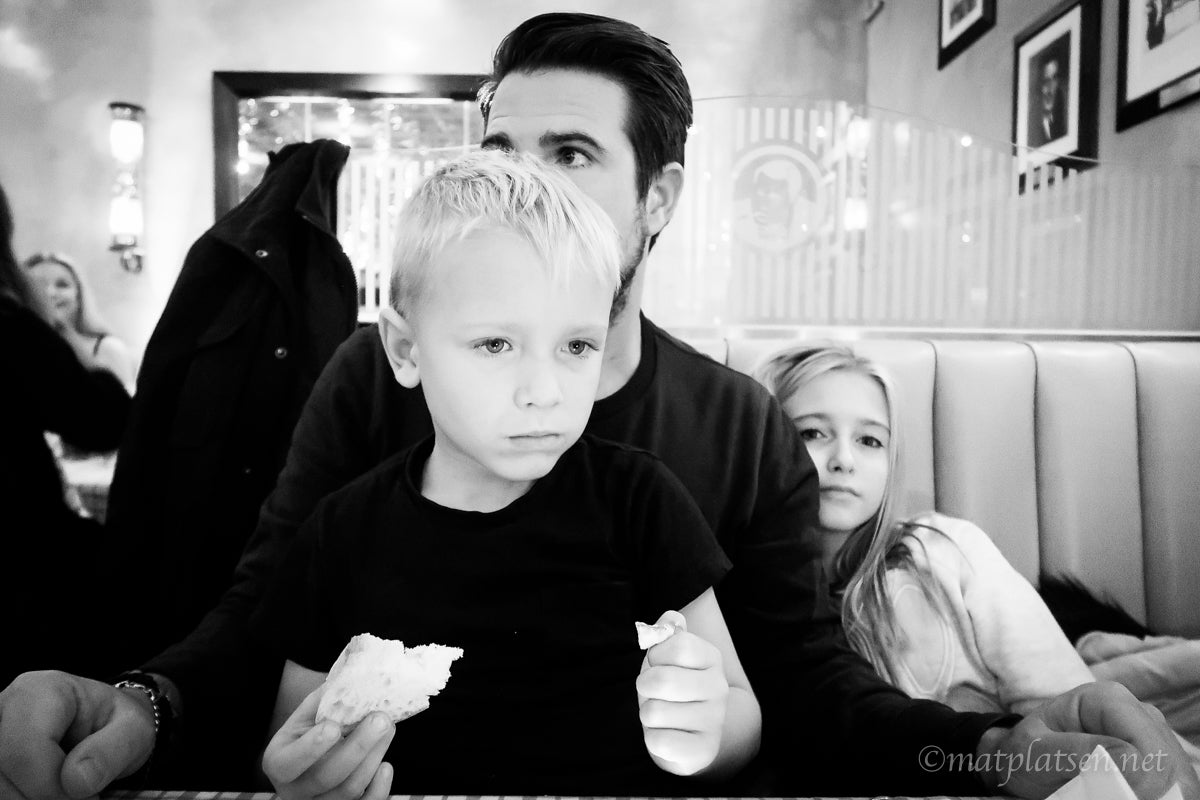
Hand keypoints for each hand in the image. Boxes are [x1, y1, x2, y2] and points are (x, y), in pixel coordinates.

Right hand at [0, 670, 153, 799]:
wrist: (104, 726)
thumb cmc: (116, 723)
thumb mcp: (134, 730)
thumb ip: (112, 751)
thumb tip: (75, 780)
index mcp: (43, 691)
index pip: (25, 751)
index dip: (50, 786)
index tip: (84, 794)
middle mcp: (6, 708)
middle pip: (3, 773)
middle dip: (41, 796)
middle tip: (78, 795)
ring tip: (65, 789)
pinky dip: (24, 798)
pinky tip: (48, 790)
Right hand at [262, 683, 394, 799]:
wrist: (315, 752)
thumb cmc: (312, 728)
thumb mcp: (308, 713)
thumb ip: (326, 698)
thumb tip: (358, 673)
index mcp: (278, 762)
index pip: (291, 761)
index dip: (311, 748)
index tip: (333, 726)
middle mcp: (294, 789)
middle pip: (327, 776)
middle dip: (358, 747)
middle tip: (381, 719)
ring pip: (348, 790)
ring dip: (373, 757)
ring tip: (388, 729)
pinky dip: (379, 789)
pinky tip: (386, 766)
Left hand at [635, 610, 728, 775]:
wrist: (695, 734)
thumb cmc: (675, 687)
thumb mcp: (670, 656)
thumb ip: (668, 631)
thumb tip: (671, 619)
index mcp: (711, 658)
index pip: (678, 645)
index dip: (657, 654)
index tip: (658, 662)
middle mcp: (719, 688)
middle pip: (662, 680)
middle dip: (645, 685)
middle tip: (652, 691)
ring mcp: (714, 721)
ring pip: (654, 712)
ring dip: (648, 714)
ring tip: (662, 714)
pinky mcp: (704, 750)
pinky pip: (659, 741)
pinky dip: (653, 738)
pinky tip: (666, 734)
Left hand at [979, 681, 1199, 798]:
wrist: (1024, 762)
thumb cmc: (1026, 753)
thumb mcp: (1035, 750)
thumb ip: (1074, 750)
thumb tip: (1124, 756)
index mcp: (1106, 699)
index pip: (1145, 742)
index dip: (1139, 775)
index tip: (1113, 794)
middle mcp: (1137, 712)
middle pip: (1168, 760)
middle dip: (1149, 789)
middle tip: (1116, 797)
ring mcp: (1153, 736)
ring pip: (1179, 776)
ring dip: (1157, 795)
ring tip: (1119, 796)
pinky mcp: (1160, 761)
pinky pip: (1177, 786)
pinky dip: (1161, 798)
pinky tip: (1134, 798)